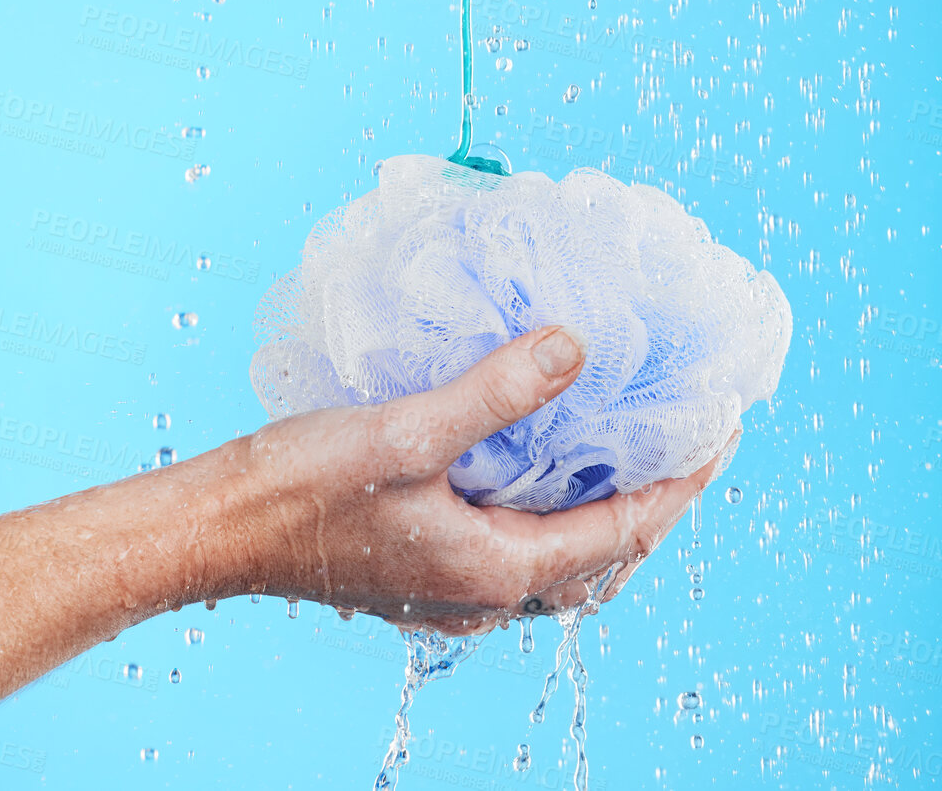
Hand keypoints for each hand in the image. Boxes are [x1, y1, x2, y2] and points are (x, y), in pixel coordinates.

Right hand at [222, 326, 730, 634]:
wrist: (219, 530)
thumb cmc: (304, 487)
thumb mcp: (407, 431)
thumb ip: (495, 392)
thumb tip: (575, 348)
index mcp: (495, 571)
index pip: (622, 534)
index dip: (680, 483)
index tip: (722, 433)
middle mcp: (483, 593)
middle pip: (601, 558)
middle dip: (653, 503)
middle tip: (688, 444)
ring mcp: (451, 587)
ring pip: (559, 556)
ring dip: (603, 508)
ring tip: (626, 448)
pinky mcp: (421, 568)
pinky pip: (515, 545)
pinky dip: (549, 508)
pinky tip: (534, 459)